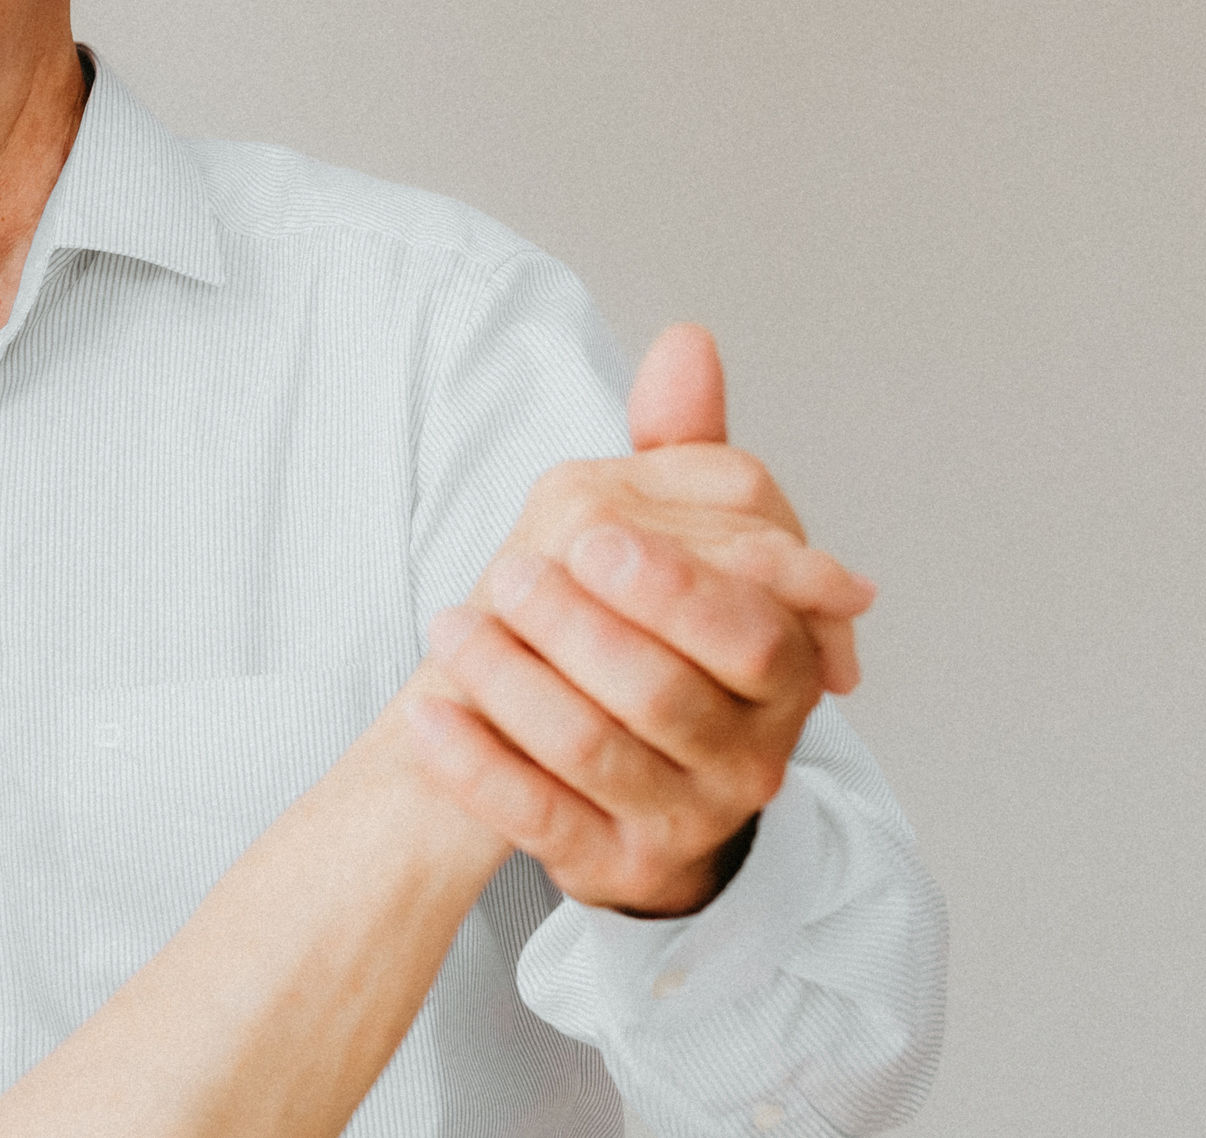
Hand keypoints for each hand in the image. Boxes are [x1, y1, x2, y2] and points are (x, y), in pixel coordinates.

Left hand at [402, 326, 875, 916]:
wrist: (641, 786)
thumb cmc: (665, 641)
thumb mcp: (688, 545)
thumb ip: (687, 451)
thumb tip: (684, 341)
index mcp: (783, 671)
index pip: (749, 629)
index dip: (675, 583)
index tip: (591, 535)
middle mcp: (750, 755)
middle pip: (666, 693)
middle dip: (578, 626)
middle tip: (505, 569)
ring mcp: (682, 818)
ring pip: (594, 753)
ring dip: (510, 682)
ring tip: (447, 620)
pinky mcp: (609, 864)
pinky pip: (537, 819)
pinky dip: (474, 763)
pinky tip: (422, 710)